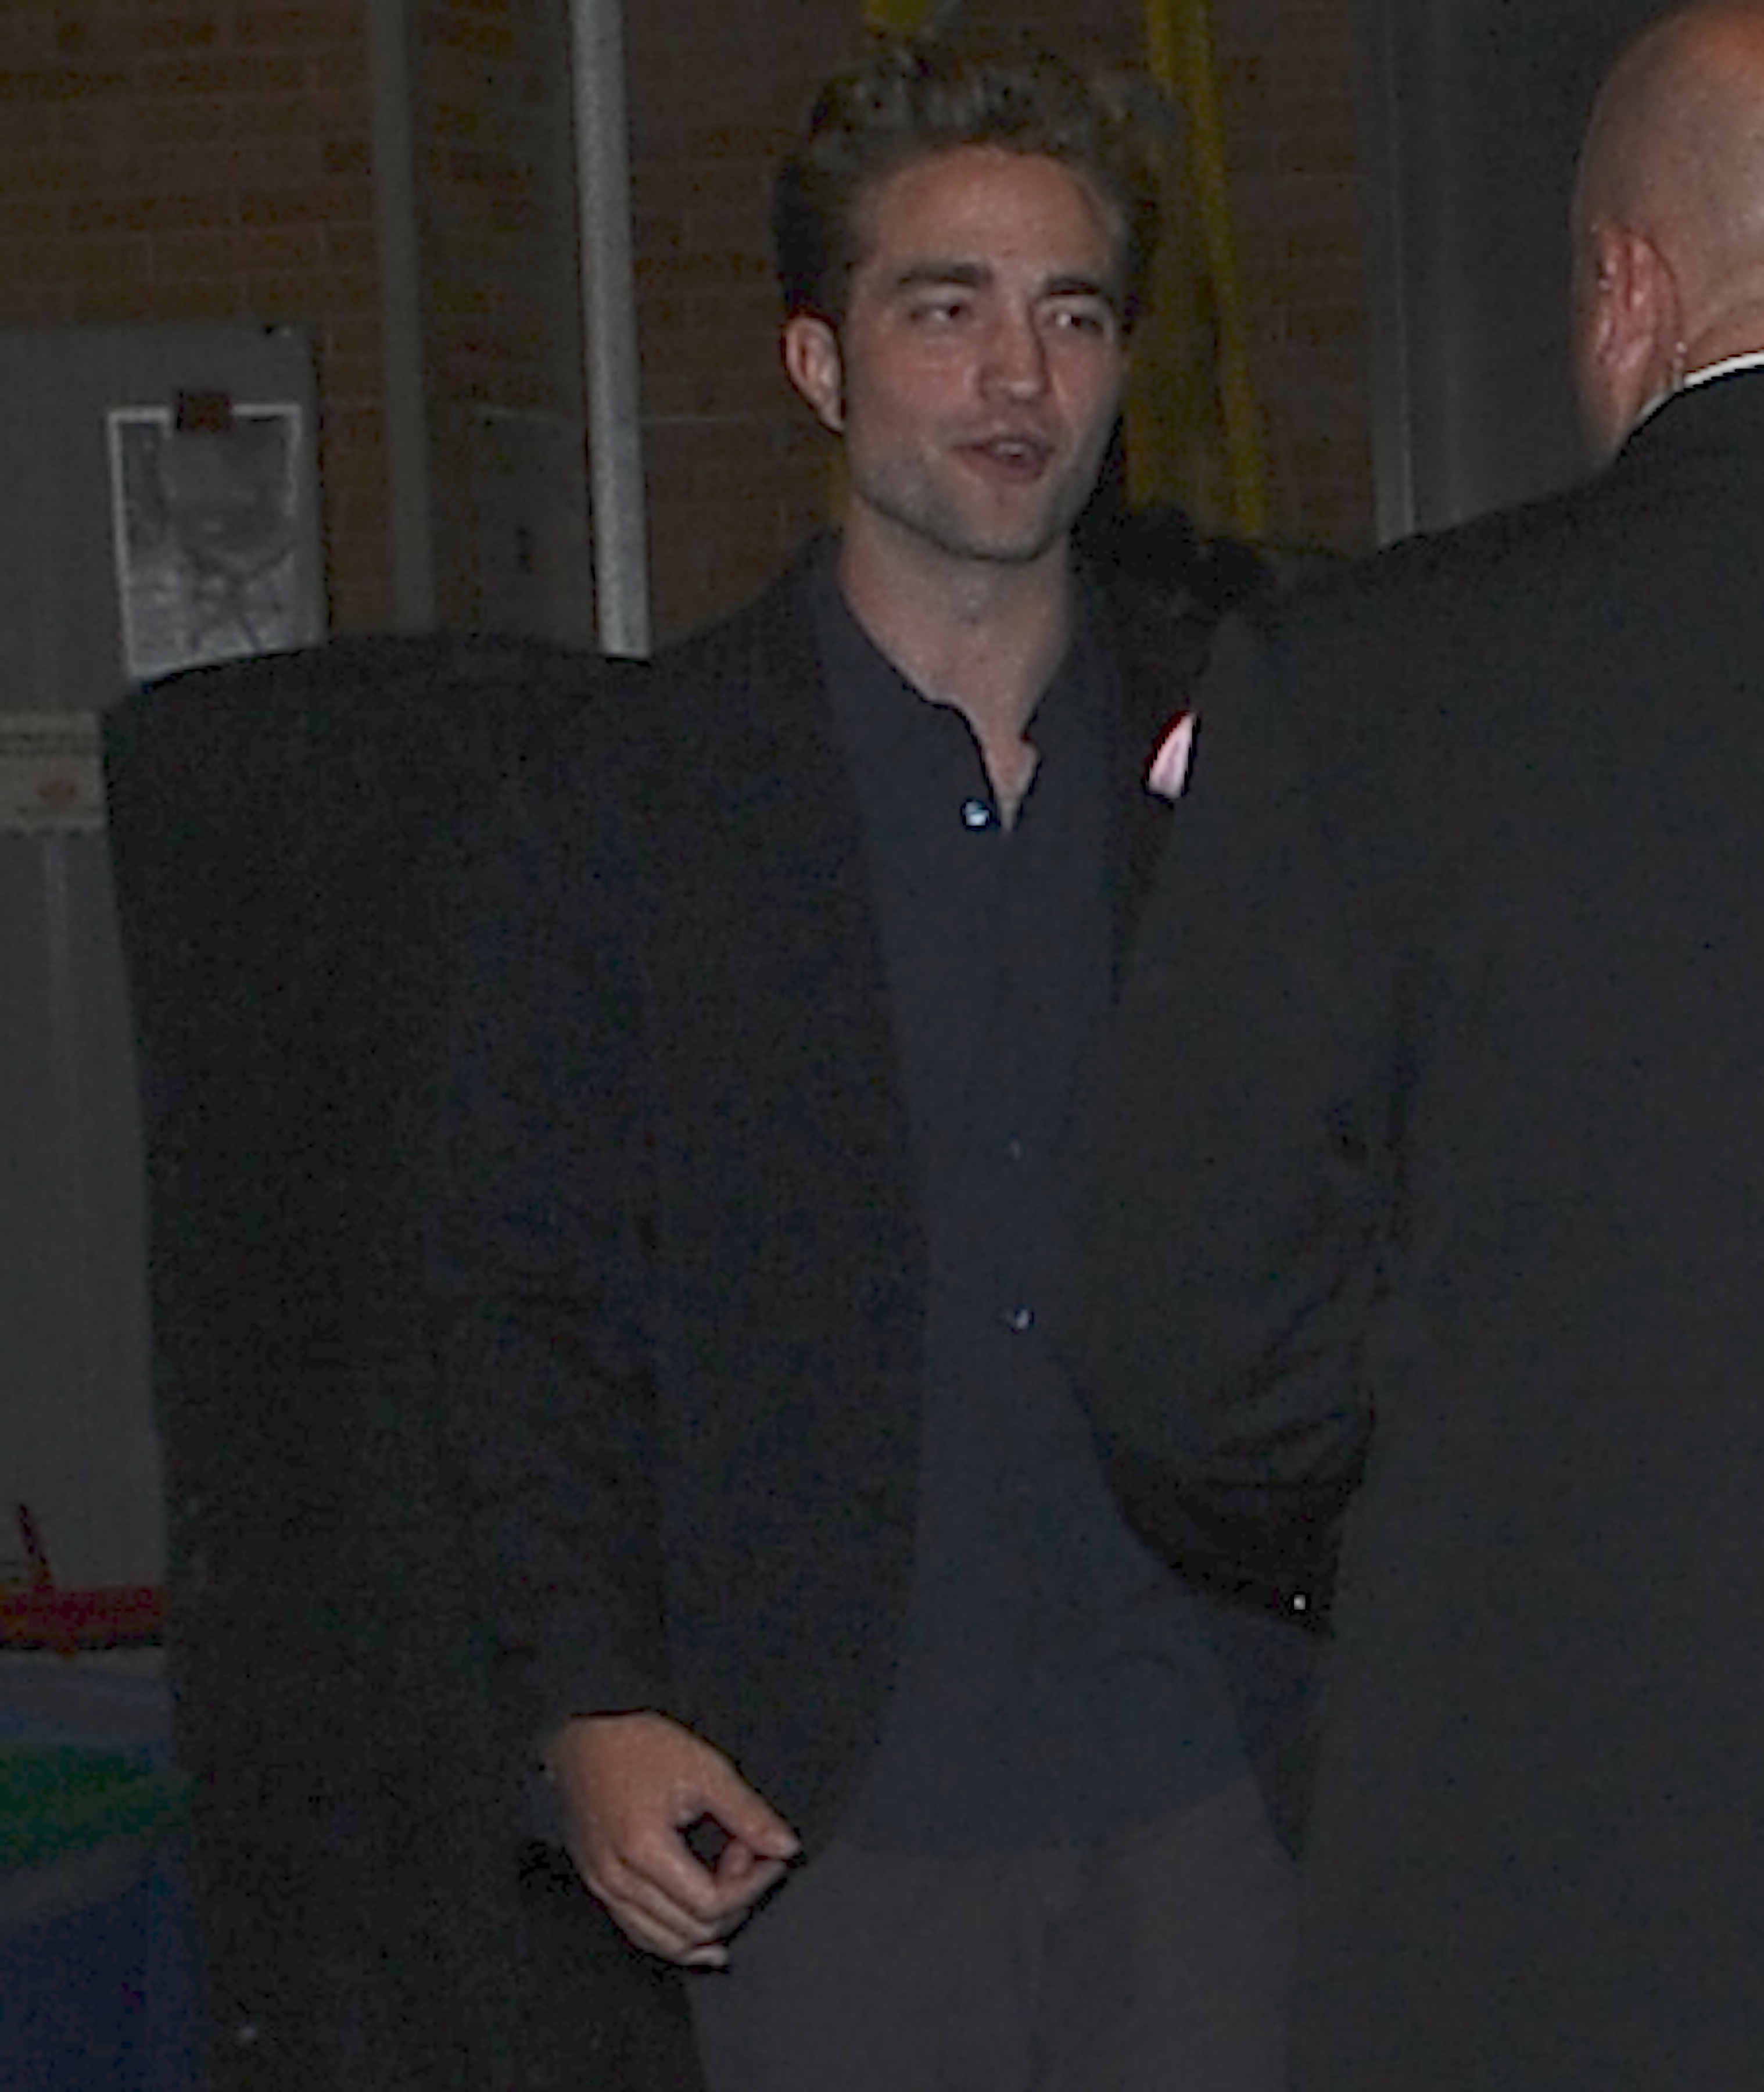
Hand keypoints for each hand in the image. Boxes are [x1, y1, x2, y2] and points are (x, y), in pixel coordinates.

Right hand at [546, 1711, 799, 1966]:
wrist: (583, 1736)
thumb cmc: (634, 1745)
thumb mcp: (702, 1768)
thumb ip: (746, 1812)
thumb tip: (784, 1846)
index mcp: (643, 1850)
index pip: (712, 1903)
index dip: (752, 1885)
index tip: (771, 1858)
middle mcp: (617, 1880)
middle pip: (692, 1929)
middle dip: (733, 1900)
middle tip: (746, 1855)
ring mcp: (604, 1888)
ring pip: (666, 1943)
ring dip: (708, 1925)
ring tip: (731, 1885)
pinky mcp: (599, 1886)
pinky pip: (641, 1933)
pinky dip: (676, 1937)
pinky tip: (702, 1932)